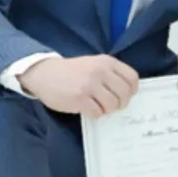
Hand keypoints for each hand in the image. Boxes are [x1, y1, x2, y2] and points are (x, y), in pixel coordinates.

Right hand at [18, 55, 138, 117]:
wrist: (44, 73)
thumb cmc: (72, 71)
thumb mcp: (94, 63)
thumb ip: (110, 73)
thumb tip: (127, 92)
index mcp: (107, 62)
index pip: (132, 78)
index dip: (131, 90)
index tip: (125, 95)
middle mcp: (101, 72)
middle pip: (124, 94)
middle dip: (120, 103)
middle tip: (111, 104)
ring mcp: (90, 85)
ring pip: (112, 105)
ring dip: (107, 109)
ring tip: (98, 106)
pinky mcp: (79, 99)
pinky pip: (97, 113)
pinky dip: (95, 114)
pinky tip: (87, 108)